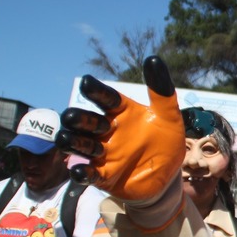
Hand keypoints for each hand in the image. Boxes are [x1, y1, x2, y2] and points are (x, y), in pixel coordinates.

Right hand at [57, 57, 183, 203]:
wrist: (169, 177)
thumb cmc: (166, 143)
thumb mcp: (169, 117)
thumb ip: (162, 91)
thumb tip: (153, 59)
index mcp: (121, 112)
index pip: (105, 98)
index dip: (96, 91)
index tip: (88, 83)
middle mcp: (107, 130)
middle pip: (84, 120)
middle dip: (78, 118)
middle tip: (74, 118)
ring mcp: (102, 153)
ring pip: (78, 143)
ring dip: (72, 140)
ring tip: (67, 138)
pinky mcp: (102, 175)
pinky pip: (87, 174)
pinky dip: (81, 172)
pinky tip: (80, 171)